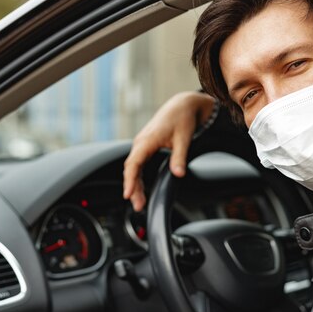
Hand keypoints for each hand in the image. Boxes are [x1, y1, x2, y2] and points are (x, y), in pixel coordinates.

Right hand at [123, 91, 215, 210]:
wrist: (182, 105)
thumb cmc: (182, 118)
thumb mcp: (184, 138)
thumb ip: (179, 157)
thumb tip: (178, 174)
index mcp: (147, 140)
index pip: (134, 164)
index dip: (130, 180)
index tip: (128, 194)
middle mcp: (141, 142)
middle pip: (131, 169)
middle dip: (132, 188)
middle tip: (138, 206)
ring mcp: (142, 144)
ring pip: (133, 167)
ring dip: (135, 184)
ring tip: (139, 202)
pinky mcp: (145, 146)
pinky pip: (137, 163)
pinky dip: (137, 176)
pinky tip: (140, 188)